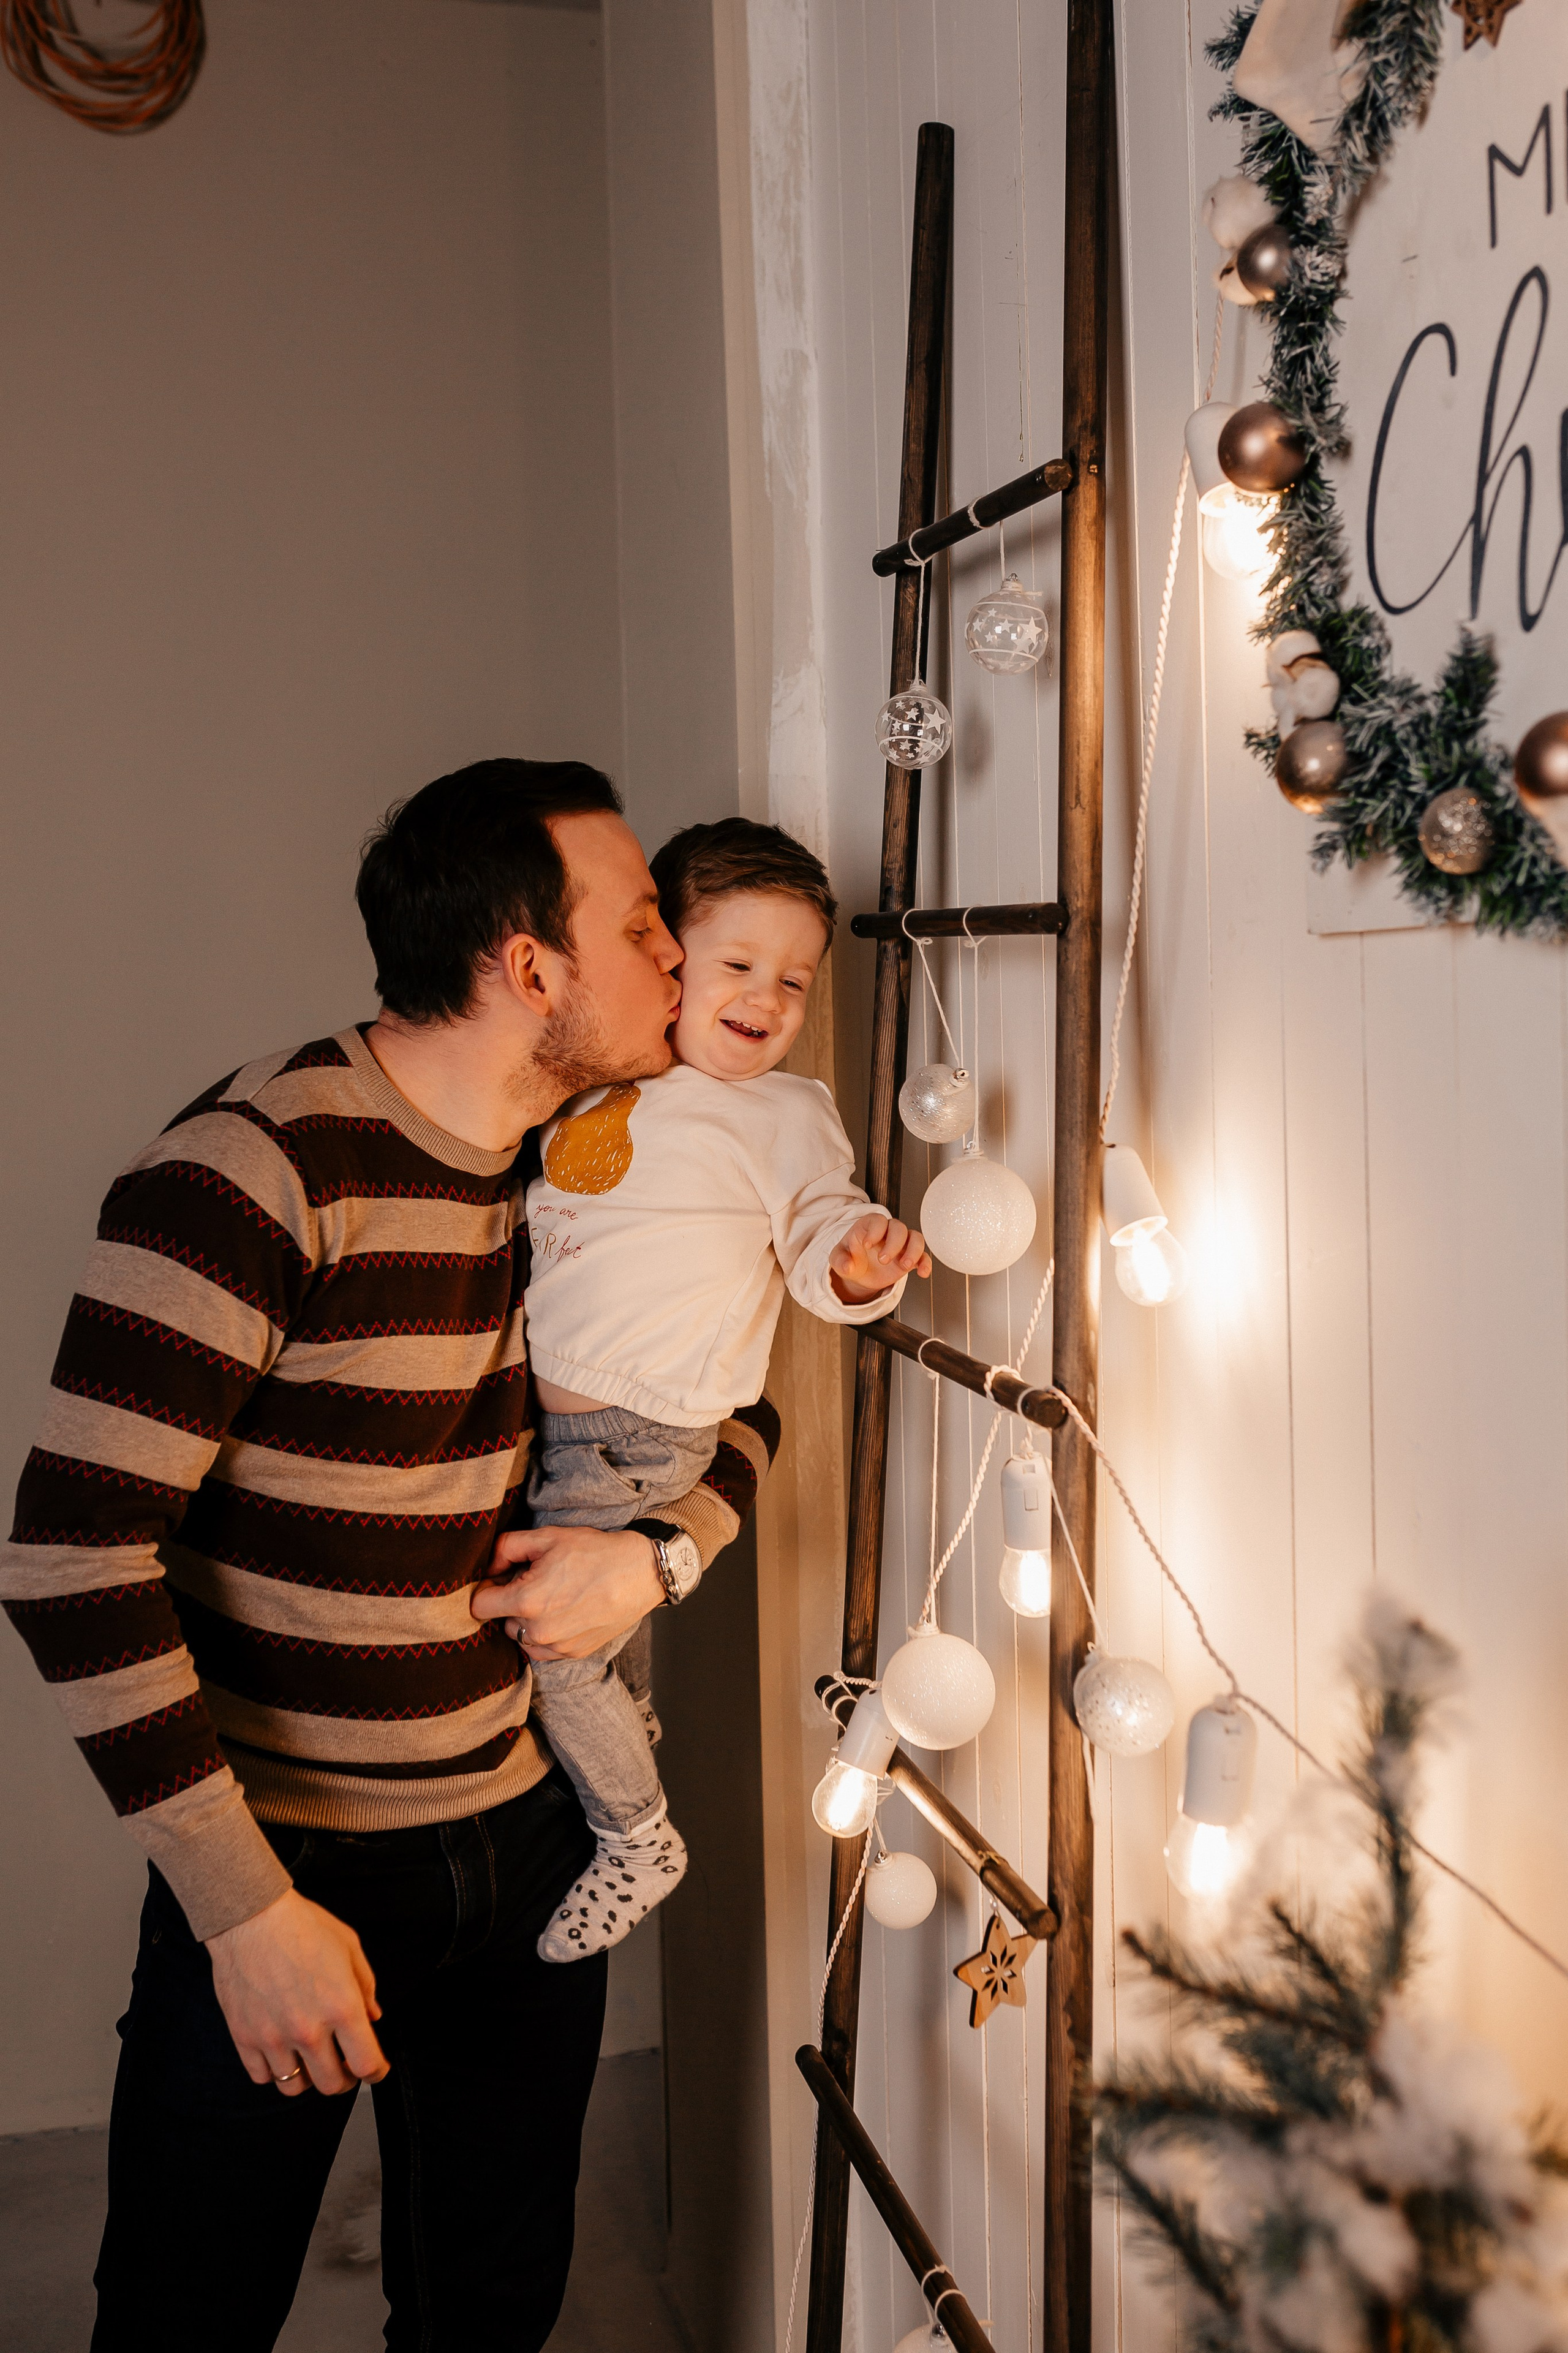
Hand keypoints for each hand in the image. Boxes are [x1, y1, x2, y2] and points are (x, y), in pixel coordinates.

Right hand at [206, 1888, 387, 2096]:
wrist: (251, 1918)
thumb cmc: (302, 1926)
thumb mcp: (349, 1946)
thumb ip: (365, 1986)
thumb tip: (372, 2017)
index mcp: (341, 2007)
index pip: (366, 2064)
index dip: (376, 2072)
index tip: (376, 2070)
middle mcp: (309, 2030)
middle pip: (332, 2085)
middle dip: (345, 2079)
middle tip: (344, 2065)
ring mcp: (274, 2037)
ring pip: (295, 2088)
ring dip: (308, 2079)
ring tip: (311, 2060)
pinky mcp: (245, 2037)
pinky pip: (262, 2077)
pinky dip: (274, 2071)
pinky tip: (282, 2053)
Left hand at [472, 1523, 663, 1659]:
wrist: (640, 1572)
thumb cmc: (595, 1552)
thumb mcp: (548, 1536)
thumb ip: (506, 1547)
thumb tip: (489, 1568)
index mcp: (527, 1600)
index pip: (479, 1606)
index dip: (486, 1589)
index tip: (501, 1579)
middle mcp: (539, 1630)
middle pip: (500, 1621)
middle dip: (510, 1603)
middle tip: (535, 1582)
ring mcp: (557, 1646)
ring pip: (521, 1637)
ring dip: (527, 1621)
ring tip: (553, 1597)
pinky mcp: (572, 1653)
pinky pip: (542, 1649)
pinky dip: (545, 1634)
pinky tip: (565, 1612)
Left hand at [829, 1213, 931, 1303]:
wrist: (859, 1273)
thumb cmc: (850, 1258)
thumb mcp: (838, 1259)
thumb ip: (840, 1261)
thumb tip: (848, 1266)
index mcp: (869, 1226)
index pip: (878, 1220)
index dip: (875, 1231)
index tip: (867, 1245)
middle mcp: (887, 1232)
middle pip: (899, 1228)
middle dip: (893, 1244)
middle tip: (882, 1260)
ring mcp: (901, 1244)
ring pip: (916, 1238)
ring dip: (913, 1251)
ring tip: (905, 1266)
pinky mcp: (909, 1257)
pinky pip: (923, 1256)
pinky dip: (925, 1263)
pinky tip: (922, 1273)